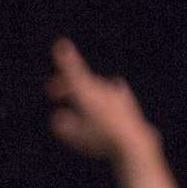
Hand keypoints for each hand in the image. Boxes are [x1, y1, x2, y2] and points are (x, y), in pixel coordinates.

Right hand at [45, 37, 151, 162]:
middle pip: (80, 80)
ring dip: (84, 93)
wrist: (134, 144)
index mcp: (85, 92)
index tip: (61, 44)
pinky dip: (104, 98)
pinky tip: (105, 102)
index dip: (66, 58)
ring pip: (95, 87)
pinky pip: (112, 93)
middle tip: (52, 92)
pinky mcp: (127, 101)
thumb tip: (59, 117)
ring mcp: (116, 93)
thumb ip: (63, 124)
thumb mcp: (75, 137)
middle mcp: (101, 88)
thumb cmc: (101, 140)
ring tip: (78, 105)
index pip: (73, 71)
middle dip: (65, 85)